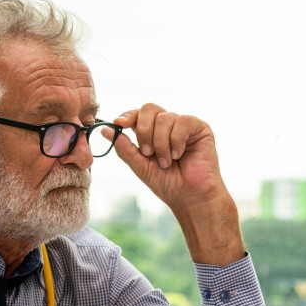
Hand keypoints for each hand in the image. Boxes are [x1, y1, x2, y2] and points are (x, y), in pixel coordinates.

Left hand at [112, 104, 243, 265]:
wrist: (189, 197)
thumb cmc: (167, 184)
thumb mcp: (140, 166)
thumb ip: (125, 148)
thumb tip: (106, 130)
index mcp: (152, 132)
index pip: (137, 114)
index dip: (128, 115)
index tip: (119, 123)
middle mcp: (168, 125)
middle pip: (149, 109)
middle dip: (144, 131)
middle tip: (148, 153)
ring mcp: (183, 125)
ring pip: (164, 118)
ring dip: (161, 143)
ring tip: (167, 162)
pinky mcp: (200, 128)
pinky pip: (182, 122)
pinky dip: (177, 140)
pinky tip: (180, 155)